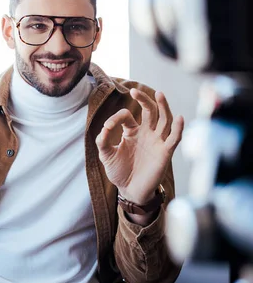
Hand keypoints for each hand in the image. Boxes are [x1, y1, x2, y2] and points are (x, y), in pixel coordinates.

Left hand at [96, 88, 183, 204]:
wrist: (130, 191)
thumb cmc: (119, 172)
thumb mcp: (107, 155)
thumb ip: (103, 140)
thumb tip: (105, 127)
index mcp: (132, 131)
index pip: (127, 116)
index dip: (116, 118)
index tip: (108, 128)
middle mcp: (147, 133)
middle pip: (150, 111)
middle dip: (144, 100)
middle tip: (135, 91)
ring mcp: (157, 141)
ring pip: (164, 119)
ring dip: (163, 106)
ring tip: (160, 94)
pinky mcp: (165, 152)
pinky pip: (174, 138)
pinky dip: (178, 128)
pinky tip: (179, 118)